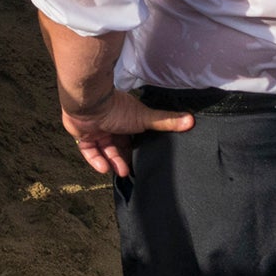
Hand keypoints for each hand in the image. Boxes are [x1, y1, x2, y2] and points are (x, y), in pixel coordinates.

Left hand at [59, 89, 192, 178]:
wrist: (88, 103)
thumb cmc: (118, 108)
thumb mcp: (145, 117)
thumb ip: (167, 121)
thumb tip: (192, 120)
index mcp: (125, 120)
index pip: (132, 138)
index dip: (136, 150)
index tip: (143, 161)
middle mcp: (110, 125)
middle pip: (118, 147)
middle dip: (124, 159)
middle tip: (130, 172)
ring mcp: (96, 130)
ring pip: (105, 150)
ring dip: (112, 162)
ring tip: (120, 172)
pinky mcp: (82, 136)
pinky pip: (89, 151)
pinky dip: (96, 160)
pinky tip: (104, 168)